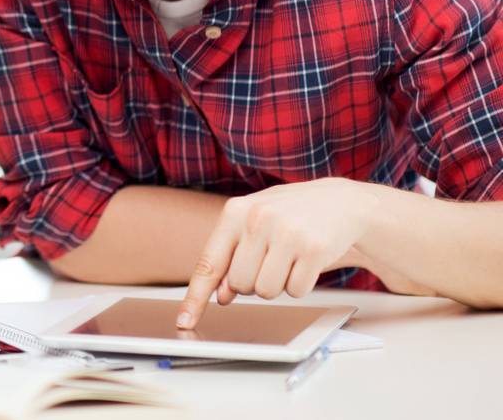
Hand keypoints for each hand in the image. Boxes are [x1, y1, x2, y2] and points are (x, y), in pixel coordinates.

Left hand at [179, 178, 380, 328]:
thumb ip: (231, 256)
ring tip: (288, 259)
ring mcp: (287, 233)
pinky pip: (296, 291)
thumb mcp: (253, 225)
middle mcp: (257, 219)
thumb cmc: (289, 216)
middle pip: (240, 285)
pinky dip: (300, 285)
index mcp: (235, 211)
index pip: (209, 263)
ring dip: (277, 285)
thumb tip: (220, 295)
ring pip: (267, 292)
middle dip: (253, 283)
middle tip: (269, 261)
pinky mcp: (314, 249)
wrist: (340, 203)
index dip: (196, 297)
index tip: (184, 320)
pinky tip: (306, 262)